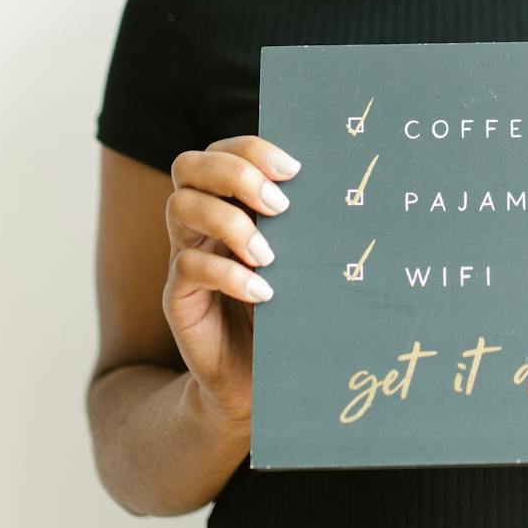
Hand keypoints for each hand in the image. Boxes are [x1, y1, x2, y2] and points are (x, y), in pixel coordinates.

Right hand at [164, 134, 301, 426]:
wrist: (256, 378)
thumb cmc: (285, 309)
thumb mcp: (298, 260)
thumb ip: (303, 225)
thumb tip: (348, 185)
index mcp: (228, 201)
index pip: (222, 150)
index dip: (251, 149)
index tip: (294, 170)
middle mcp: (200, 221)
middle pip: (188, 166)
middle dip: (234, 174)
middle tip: (279, 205)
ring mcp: (185, 255)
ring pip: (180, 206)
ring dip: (229, 223)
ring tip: (269, 255)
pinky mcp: (179, 296)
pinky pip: (188, 268)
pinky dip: (228, 274)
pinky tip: (263, 292)